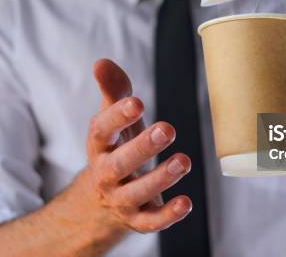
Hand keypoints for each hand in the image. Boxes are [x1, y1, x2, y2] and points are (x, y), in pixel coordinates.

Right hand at [59, 59, 191, 246]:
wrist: (99, 203)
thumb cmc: (114, 150)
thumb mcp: (112, 122)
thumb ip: (112, 92)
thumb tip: (101, 63)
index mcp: (99, 146)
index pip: (101, 131)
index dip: (116, 117)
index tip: (136, 103)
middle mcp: (106, 174)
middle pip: (120, 163)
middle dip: (143, 147)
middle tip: (167, 129)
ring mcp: (121, 199)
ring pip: (137, 192)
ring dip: (161, 178)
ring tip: (184, 160)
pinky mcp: (138, 219)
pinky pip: (151, 221)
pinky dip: (168, 214)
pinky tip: (187, 202)